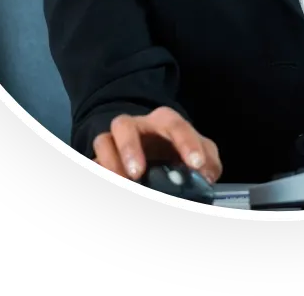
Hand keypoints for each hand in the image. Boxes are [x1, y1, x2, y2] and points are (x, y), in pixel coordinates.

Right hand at [92, 107, 221, 182]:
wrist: (153, 147)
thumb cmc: (176, 148)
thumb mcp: (198, 151)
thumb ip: (208, 160)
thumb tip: (208, 175)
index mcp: (164, 122)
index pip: (175, 124)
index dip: (186, 142)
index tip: (196, 164)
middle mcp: (137, 126)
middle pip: (126, 125)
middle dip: (130, 147)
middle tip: (138, 173)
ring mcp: (116, 140)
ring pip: (104, 140)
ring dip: (111, 161)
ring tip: (124, 181)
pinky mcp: (102, 156)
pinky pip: (94, 158)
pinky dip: (100, 167)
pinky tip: (110, 177)